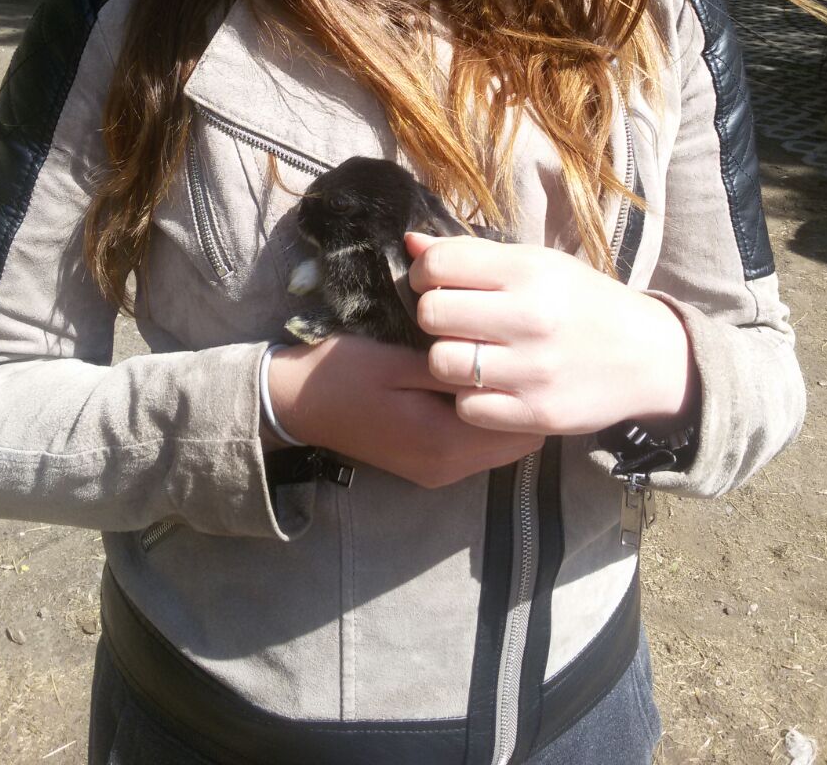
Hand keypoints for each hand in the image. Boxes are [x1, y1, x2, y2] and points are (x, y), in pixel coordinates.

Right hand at [265, 335, 543, 487]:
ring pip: (500, 447)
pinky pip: (477, 448)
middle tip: (517, 356)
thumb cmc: (344, 373)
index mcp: (444, 442)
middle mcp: (448, 468)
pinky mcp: (428, 467)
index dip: (531, 391)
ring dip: (503, 411)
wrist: (296, 403)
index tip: (528, 354)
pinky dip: (483, 422)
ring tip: (495, 366)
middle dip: (522, 402)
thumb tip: (501, 361)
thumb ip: (451, 368)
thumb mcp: (397, 360)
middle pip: (519, 443)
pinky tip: (470, 386)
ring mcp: (438, 472)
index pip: (523, 428)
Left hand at [406, 233, 696, 436]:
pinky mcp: (537, 413)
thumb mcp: (537, 264)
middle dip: (434, 316)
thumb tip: (411, 243)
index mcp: (530, 271)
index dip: (426, 274)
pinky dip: (469, 397)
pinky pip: (467, 406)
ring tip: (469, 352)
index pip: (440, 265)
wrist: (646, 356)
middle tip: (454, 320)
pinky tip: (488, 383)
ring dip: (447, 358)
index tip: (437, 283)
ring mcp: (534, 370)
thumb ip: (473, 254)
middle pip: (432, 314)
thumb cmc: (581, 302)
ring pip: (441, 363)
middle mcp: (532, 318)